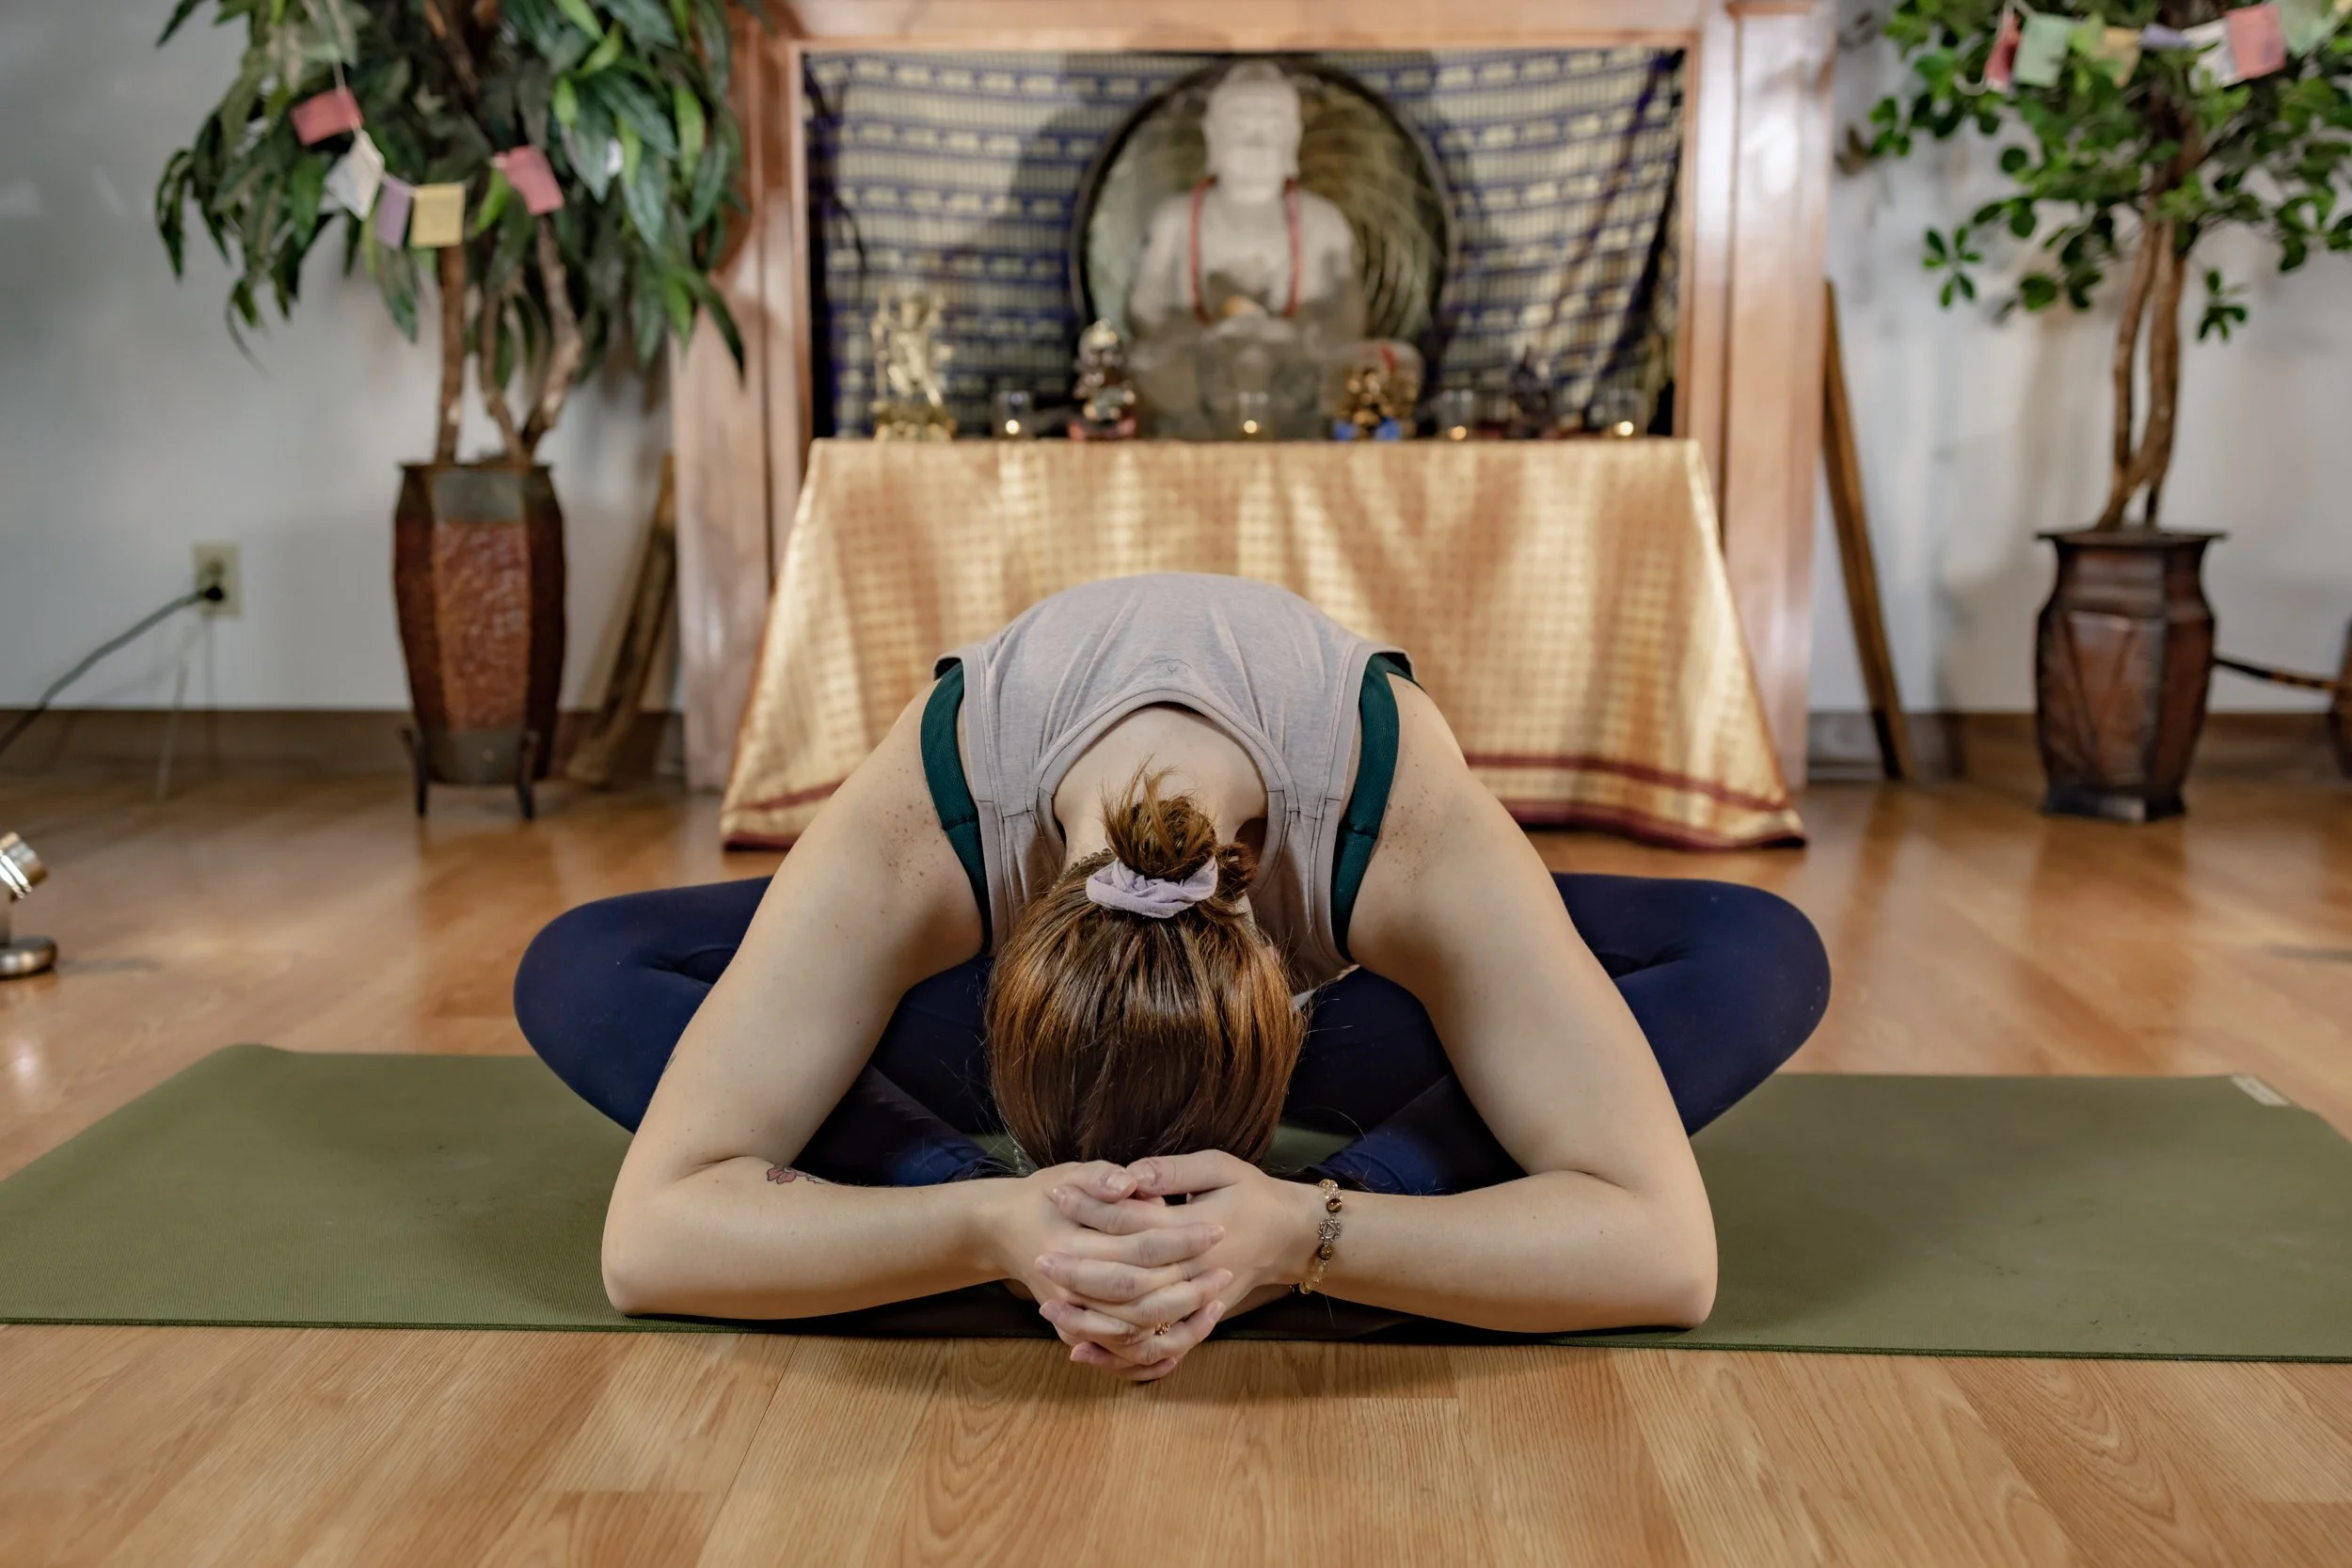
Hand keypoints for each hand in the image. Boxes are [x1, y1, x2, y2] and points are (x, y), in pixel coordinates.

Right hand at [982, 1161, 1228, 1382]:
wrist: (1005, 1229)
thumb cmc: (1045, 1195)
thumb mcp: (1071, 1173)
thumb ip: (1102, 1176)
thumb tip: (1130, 1183)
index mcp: (1071, 1244)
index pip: (1140, 1248)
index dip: (1181, 1240)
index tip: (1216, 1229)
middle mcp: (1068, 1288)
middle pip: (1141, 1297)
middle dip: (1189, 1286)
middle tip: (1226, 1270)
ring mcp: (1071, 1316)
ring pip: (1135, 1335)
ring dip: (1180, 1323)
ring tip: (1216, 1300)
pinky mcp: (1076, 1333)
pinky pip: (1121, 1355)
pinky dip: (1156, 1353)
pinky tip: (1188, 1334)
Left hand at [1038, 1151, 1319, 1373]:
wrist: (1289, 1236)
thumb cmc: (1252, 1194)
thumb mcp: (1219, 1167)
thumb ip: (1172, 1172)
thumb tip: (1128, 1176)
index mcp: (1197, 1231)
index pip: (1132, 1223)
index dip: (1092, 1208)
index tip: (1057, 1195)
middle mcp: (1195, 1273)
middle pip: (1128, 1282)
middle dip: (1080, 1273)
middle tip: (1040, 1260)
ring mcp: (1196, 1304)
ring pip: (1137, 1323)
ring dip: (1091, 1319)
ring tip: (1049, 1308)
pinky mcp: (1196, 1324)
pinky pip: (1153, 1349)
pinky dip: (1116, 1354)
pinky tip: (1081, 1349)